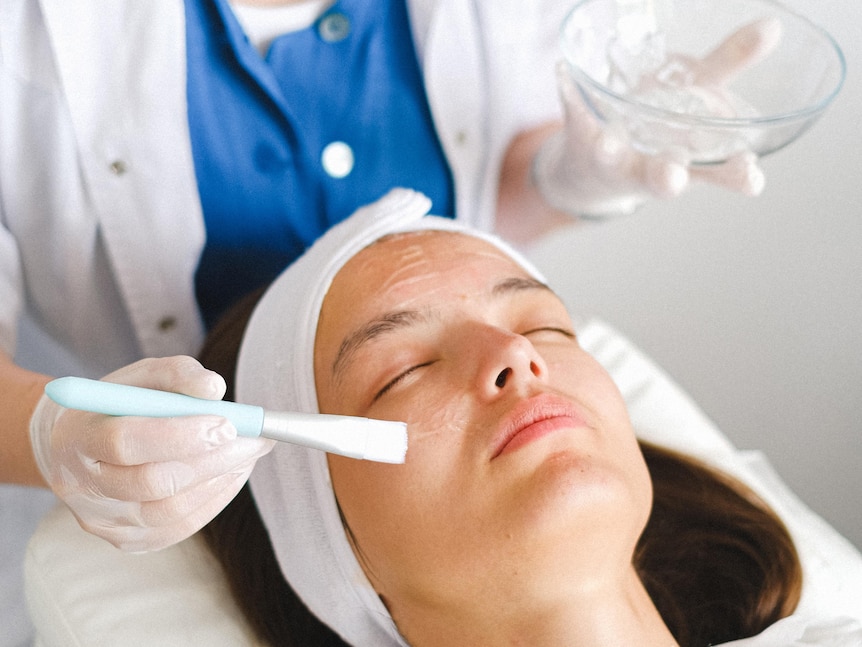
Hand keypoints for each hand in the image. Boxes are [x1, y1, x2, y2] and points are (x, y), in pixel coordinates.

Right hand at [29, 356, 273, 551]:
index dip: (180, 436)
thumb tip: (215, 388)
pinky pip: (177, 528)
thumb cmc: (118, 405)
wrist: (76, 447)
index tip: (228, 424)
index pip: (125, 443)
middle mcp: (82, 485)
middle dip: (212, 460)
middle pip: (151, 484)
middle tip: (256, 439)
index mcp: (79, 436)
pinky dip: (214, 500)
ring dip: (219, 480)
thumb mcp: (141, 377)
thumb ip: (177, 374)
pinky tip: (232, 474)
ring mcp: (102, 519)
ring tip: (250, 453)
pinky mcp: (124, 540)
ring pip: (168, 513)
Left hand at [534, 18, 780, 217]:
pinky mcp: (581, 138)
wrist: (591, 169)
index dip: (735, 178)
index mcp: (686, 165)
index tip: (752, 179)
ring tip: (607, 143)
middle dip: (668, 177)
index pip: (718, 175)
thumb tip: (773, 27)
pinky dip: (569, 91)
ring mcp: (613, 157)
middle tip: (674, 174)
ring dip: (611, 150)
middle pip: (662, 178)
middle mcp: (649, 168)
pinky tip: (564, 73)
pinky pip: (575, 113)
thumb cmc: (654, 133)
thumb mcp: (695, 100)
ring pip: (614, 158)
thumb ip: (728, 66)